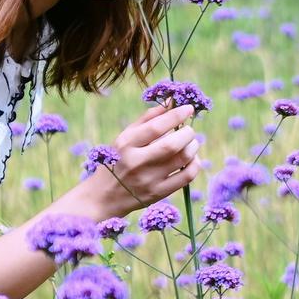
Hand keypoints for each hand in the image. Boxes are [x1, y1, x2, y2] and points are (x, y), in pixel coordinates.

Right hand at [84, 101, 203, 215]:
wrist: (104, 196)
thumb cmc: (117, 160)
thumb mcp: (124, 137)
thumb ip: (147, 119)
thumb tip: (171, 102)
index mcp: (126, 144)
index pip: (156, 127)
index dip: (176, 115)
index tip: (188, 108)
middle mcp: (137, 162)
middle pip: (172, 145)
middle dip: (187, 133)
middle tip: (189, 130)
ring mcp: (148, 180)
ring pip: (183, 159)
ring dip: (193, 146)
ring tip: (191, 142)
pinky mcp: (158, 193)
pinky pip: (186, 177)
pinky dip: (194, 164)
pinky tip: (191, 159)